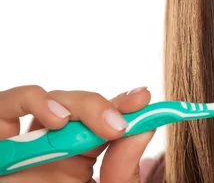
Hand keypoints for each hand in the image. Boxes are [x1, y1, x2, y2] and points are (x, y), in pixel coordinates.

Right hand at [0, 85, 154, 182]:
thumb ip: (123, 170)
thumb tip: (143, 128)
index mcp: (77, 157)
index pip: (101, 119)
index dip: (122, 104)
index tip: (143, 99)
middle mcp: (48, 148)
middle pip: (73, 105)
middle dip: (97, 105)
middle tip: (118, 124)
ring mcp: (20, 147)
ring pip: (42, 100)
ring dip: (66, 102)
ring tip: (82, 122)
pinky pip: (4, 108)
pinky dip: (31, 101)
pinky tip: (56, 120)